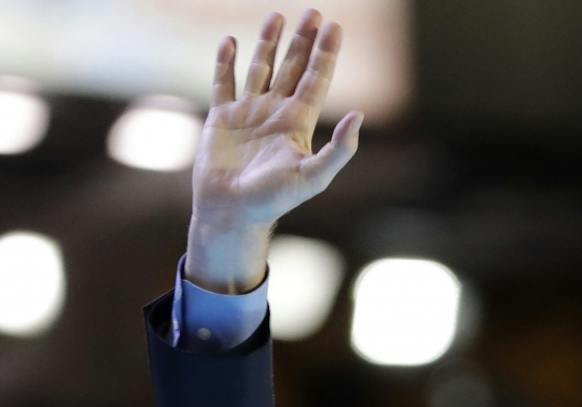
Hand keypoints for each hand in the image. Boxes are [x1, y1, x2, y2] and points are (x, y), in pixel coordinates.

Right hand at [185, 10, 362, 290]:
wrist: (232, 212)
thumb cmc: (273, 200)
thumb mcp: (313, 177)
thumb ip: (339, 150)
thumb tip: (359, 116)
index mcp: (297, 123)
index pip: (315, 80)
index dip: (325, 54)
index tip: (334, 27)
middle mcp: (275, 113)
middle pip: (292, 68)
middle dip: (303, 41)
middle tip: (313, 12)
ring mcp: (248, 113)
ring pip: (260, 68)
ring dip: (268, 43)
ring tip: (276, 16)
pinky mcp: (221, 118)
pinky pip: (224, 82)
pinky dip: (226, 61)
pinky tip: (231, 41)